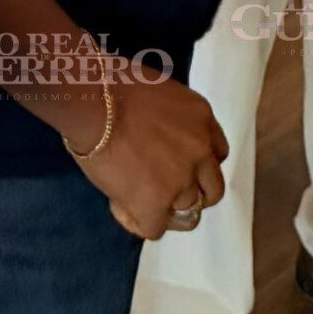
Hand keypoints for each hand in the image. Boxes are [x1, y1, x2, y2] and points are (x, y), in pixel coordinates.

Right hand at [73, 66, 226, 241]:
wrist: (95, 102)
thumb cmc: (115, 84)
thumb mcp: (161, 92)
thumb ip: (171, 119)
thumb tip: (158, 134)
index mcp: (203, 119)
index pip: (217, 154)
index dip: (198, 165)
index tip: (178, 165)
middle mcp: (201, 152)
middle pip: (212, 190)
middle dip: (191, 193)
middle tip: (163, 190)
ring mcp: (181, 181)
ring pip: (187, 214)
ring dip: (164, 209)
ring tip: (137, 199)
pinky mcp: (155, 204)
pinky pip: (154, 229)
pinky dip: (138, 221)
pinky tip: (119, 204)